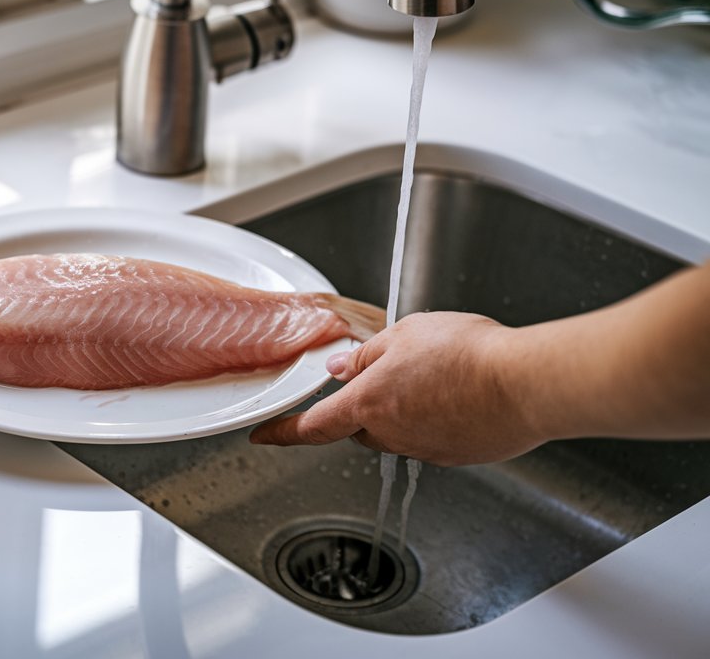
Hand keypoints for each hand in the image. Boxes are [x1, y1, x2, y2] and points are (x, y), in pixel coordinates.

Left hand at [249, 312, 545, 465]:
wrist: (526, 383)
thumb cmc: (469, 355)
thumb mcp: (404, 335)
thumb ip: (367, 355)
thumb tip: (342, 368)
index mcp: (368, 403)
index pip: (311, 425)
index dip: (282, 431)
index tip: (264, 435)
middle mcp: (391, 433)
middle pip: (358, 427)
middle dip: (361, 407)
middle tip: (386, 375)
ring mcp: (425, 449)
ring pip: (396, 432)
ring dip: (401, 411)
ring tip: (433, 377)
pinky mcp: (456, 455)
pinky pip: (431, 438)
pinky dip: (435, 419)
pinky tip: (458, 394)